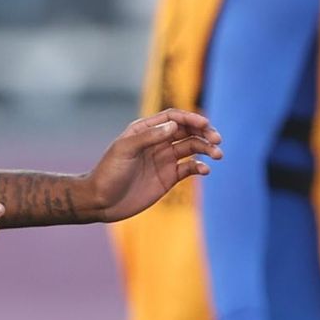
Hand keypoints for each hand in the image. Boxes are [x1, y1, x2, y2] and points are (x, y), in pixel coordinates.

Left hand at [83, 109, 222, 222]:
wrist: (101, 201)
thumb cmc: (108, 172)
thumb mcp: (125, 150)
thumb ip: (149, 137)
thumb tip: (174, 126)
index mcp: (146, 130)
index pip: (173, 118)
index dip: (190, 118)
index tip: (205, 124)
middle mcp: (157, 142)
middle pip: (187, 131)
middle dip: (204, 133)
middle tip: (217, 140)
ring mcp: (164, 160)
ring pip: (192, 148)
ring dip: (206, 149)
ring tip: (218, 155)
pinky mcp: (168, 177)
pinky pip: (189, 168)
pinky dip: (200, 167)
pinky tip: (205, 170)